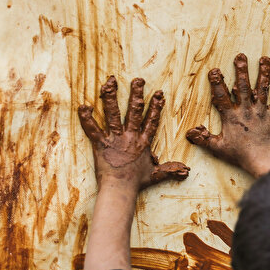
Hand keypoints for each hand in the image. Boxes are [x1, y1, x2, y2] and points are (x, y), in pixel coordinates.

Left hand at [78, 76, 189, 191]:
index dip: (156, 107)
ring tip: (109, 82)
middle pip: (134, 111)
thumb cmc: (136, 183)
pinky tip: (83, 106)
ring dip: (111, 97)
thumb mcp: (155, 175)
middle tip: (137, 79)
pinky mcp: (101, 144)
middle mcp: (130, 136)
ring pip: (113, 113)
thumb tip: (186, 171)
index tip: (158, 93)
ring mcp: (115, 139)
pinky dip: (86, 118)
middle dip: (136, 94)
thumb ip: (170, 170)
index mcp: (143, 142)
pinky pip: (92, 129)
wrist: (120, 189)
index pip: (151, 121)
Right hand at [186, 53, 269, 177]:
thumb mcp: (217, 148)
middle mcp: (246, 110)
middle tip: (241, 56)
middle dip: (241, 70)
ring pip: (261, 89)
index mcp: (231, 116)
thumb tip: (190, 132)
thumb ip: (203, 139)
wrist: (262, 159)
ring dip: (263, 74)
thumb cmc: (239, 155)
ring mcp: (260, 112)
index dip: (216, 83)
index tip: (214, 70)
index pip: (221, 96)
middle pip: (243, 87)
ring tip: (265, 59)